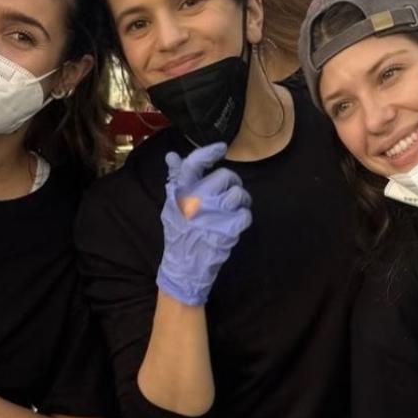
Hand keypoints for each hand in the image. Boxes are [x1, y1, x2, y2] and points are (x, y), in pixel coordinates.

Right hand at [156, 142, 252, 305]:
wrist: (183, 269)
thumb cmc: (179, 236)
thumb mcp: (172, 207)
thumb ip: (175, 181)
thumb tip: (172, 155)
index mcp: (181, 194)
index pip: (193, 164)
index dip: (208, 153)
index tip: (221, 148)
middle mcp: (196, 200)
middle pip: (225, 176)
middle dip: (232, 183)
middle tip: (230, 193)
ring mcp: (213, 215)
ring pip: (238, 193)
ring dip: (242, 200)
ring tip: (236, 208)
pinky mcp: (227, 230)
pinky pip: (245, 214)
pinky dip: (244, 218)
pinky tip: (236, 224)